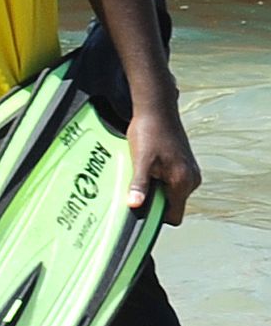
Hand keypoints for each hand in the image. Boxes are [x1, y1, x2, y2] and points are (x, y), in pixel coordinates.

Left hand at [127, 102, 202, 223]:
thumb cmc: (149, 132)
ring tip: (140, 173)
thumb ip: (139, 184)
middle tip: (134, 187)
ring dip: (154, 188)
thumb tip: (135, 205)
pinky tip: (146, 166)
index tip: (138, 210)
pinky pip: (170, 181)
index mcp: (184, 181)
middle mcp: (191, 179)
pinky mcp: (184, 164)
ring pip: (170, 192)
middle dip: (153, 200)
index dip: (156, 217)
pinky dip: (158, 179)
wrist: (157, 108)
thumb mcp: (140, 160)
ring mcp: (189, 171)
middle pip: (171, 205)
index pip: (174, 215)